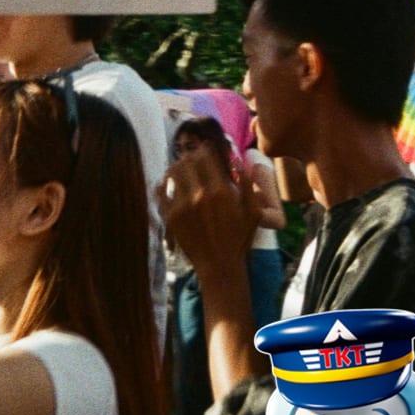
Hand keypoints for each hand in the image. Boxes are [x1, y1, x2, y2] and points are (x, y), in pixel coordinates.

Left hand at [161, 143, 256, 275]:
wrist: (219, 265)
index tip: (205, 149)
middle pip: (186, 162)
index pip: (206, 157)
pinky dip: (164, 183)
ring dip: (176, 167)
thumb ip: (248, 185)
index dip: (205, 150)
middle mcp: (199, 195)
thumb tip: (240, 163)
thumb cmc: (239, 239)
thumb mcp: (254, 212)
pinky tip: (169, 184)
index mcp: (221, 191)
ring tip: (181, 168)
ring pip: (172, 173)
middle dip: (190, 157)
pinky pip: (160, 191)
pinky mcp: (169, 216)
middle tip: (192, 157)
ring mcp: (181, 205)